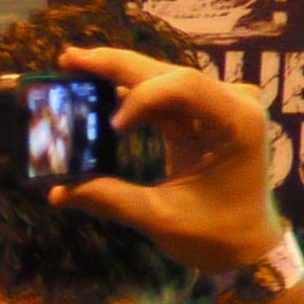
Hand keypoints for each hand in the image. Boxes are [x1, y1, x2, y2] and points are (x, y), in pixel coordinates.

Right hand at [43, 44, 282, 278]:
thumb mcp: (161, 219)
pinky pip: (166, 95)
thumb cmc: (215, 234)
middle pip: (169, 73)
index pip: (183, 86)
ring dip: (121, 74)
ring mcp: (222, 104)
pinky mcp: (207, 113)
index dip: (141, 97)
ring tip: (76, 66)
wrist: (246, 244)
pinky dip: (134, 94)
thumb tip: (57, 191)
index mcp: (235, 123)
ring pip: (164, 79)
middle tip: (68, 59)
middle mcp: (233, 103)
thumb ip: (110, 199)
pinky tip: (101, 88)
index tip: (110, 128)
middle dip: (117, 66)